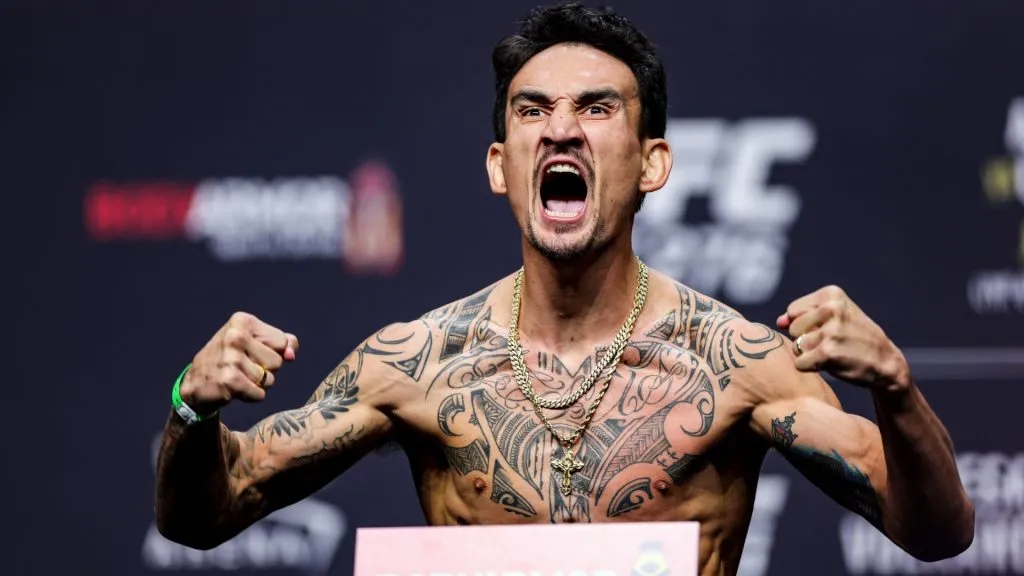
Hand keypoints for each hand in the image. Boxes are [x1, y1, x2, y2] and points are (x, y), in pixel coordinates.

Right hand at [178, 312, 299, 415]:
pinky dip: (252, 396)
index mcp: (242, 321)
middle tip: (243, 367)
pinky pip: (260, 394)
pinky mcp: (229, 380)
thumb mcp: (253, 342)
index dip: (273, 352)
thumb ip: (280, 343)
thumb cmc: (230, 359)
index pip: (282, 342)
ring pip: (269, 379)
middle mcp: (235, 336)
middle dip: (266, 370)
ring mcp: (231, 358)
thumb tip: (291, 354)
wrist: (196, 382)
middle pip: (278, 362)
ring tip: (238, 377)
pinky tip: (235, 389)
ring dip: (258, 384)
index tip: (252, 352)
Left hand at [776, 285, 909, 391]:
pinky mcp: (827, 352)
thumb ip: (803, 316)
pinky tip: (829, 364)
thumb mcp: (834, 318)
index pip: (793, 310)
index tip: (827, 329)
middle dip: (806, 339)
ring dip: (809, 355)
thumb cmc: (855, 338)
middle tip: (831, 343)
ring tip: (832, 353)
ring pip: (796, 346)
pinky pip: (799, 363)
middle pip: (793, 328)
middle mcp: (831, 308)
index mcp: (832, 294)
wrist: (885, 362)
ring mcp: (830, 330)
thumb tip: (779, 321)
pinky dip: (810, 368)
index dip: (804, 324)